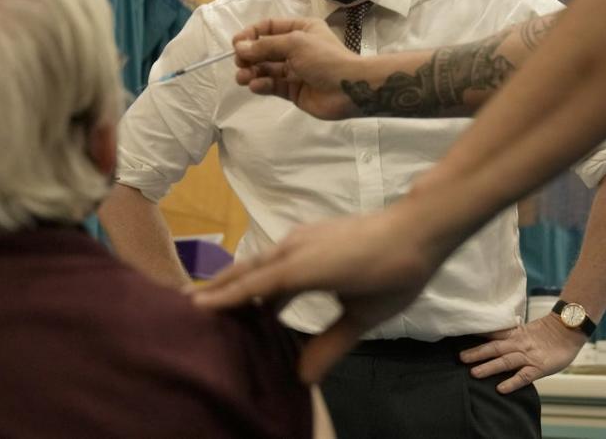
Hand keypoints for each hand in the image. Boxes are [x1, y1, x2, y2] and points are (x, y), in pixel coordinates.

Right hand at [191, 208, 439, 383]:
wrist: (418, 228)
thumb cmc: (394, 273)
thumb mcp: (363, 315)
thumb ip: (331, 344)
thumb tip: (301, 378)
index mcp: (302, 267)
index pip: (252, 286)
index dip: (222, 298)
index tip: (193, 310)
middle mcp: (294, 247)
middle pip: (247, 269)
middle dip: (218, 286)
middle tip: (187, 303)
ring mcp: (303, 237)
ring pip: (260, 261)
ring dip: (237, 278)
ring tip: (216, 298)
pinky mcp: (313, 235)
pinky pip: (275, 256)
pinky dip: (259, 273)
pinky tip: (262, 293)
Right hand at [231, 18, 361, 119]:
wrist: (349, 88)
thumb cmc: (325, 59)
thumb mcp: (295, 44)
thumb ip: (265, 46)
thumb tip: (239, 47)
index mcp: (301, 29)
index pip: (269, 28)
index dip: (251, 34)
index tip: (236, 44)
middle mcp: (297, 48)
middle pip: (265, 49)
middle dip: (250, 56)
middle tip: (239, 63)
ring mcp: (295, 70)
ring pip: (267, 69)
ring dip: (252, 72)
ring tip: (243, 77)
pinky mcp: (294, 90)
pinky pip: (273, 85)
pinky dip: (262, 85)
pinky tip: (256, 86)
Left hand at [459, 313, 587, 393]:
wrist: (568, 330)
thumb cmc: (547, 333)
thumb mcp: (525, 330)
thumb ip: (510, 334)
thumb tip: (491, 336)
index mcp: (514, 334)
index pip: (492, 334)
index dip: (477, 336)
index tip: (460, 338)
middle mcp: (518, 344)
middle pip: (494, 348)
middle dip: (477, 353)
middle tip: (460, 358)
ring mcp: (528, 356)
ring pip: (505, 361)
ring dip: (489, 367)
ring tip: (474, 373)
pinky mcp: (539, 367)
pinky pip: (523, 376)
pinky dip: (512, 382)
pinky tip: (501, 389)